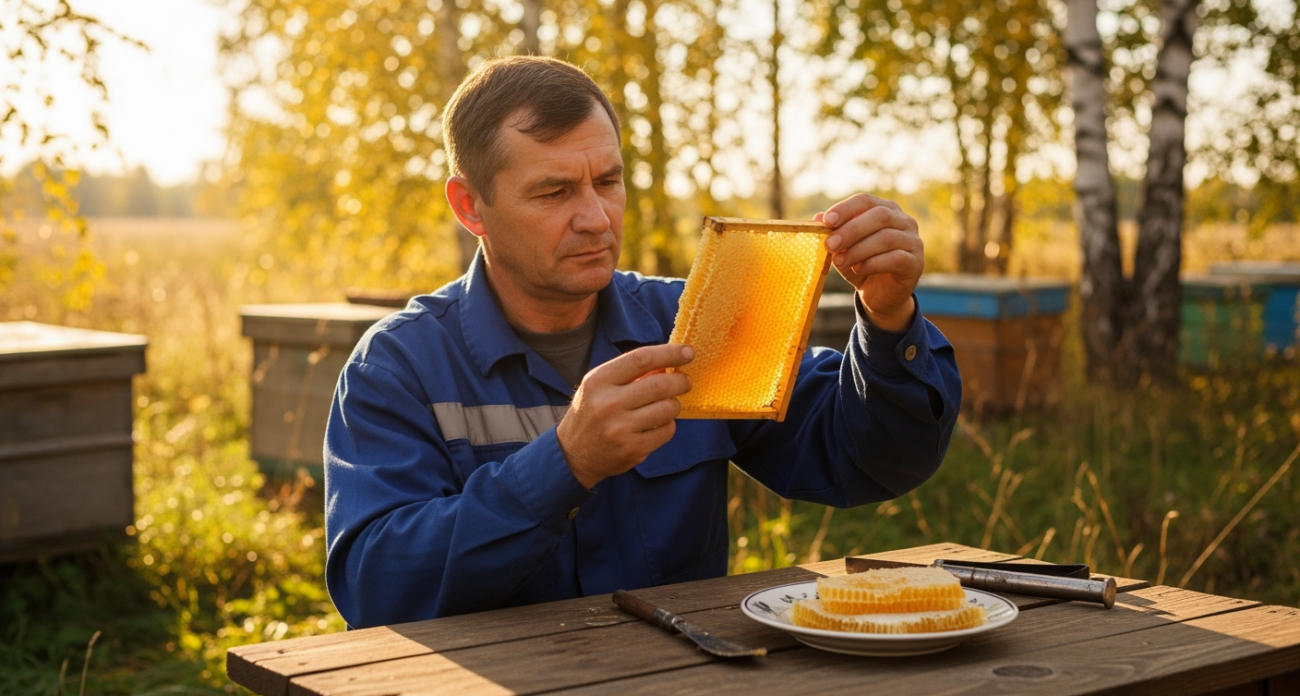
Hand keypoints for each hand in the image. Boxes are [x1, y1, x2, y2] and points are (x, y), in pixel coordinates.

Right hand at [556, 344, 693, 488]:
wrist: (572, 454)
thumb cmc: (591, 412)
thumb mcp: (599, 386)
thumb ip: (629, 372)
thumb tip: (669, 362)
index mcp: (598, 381)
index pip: (641, 359)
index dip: (670, 353)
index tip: (688, 352)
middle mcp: (608, 404)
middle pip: (660, 385)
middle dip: (681, 381)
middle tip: (685, 381)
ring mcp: (620, 429)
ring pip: (667, 409)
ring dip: (675, 404)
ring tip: (668, 404)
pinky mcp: (632, 450)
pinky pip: (666, 431)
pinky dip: (668, 425)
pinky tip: (658, 424)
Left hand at [814, 194, 923, 331]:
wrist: (881, 295)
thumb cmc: (862, 266)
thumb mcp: (844, 249)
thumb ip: (834, 233)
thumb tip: (818, 217)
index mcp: (886, 210)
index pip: (866, 201)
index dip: (846, 209)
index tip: (827, 221)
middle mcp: (904, 221)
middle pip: (879, 216)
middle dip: (851, 230)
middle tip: (830, 244)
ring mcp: (913, 241)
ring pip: (887, 238)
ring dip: (859, 249)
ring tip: (840, 261)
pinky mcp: (916, 263)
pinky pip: (896, 258)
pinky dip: (873, 263)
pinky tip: (858, 269)